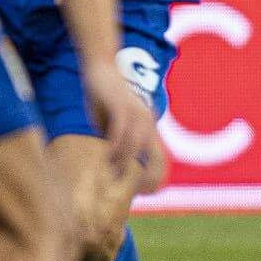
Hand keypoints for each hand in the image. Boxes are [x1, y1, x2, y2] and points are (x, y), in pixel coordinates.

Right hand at [83, 61, 167, 189]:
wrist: (100, 67)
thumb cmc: (103, 97)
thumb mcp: (110, 123)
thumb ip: (114, 140)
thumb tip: (111, 161)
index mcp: (148, 128)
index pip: (161, 158)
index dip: (155, 177)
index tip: (145, 192)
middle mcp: (148, 122)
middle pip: (157, 156)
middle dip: (149, 176)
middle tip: (135, 191)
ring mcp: (137, 113)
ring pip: (136, 145)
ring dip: (125, 161)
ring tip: (114, 174)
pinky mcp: (121, 106)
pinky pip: (121, 130)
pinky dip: (116, 145)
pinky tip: (108, 155)